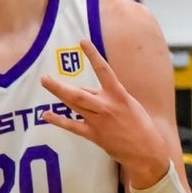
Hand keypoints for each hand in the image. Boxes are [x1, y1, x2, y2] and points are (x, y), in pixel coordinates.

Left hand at [39, 40, 168, 187]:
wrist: (146, 151)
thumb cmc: (138, 123)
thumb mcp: (127, 103)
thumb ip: (104, 95)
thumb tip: (84, 90)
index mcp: (119, 95)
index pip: (104, 71)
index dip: (93, 55)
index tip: (83, 41)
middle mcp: (107, 106)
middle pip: (78, 93)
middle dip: (60, 85)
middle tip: (44, 77)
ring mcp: (99, 121)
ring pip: (74, 105)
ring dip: (58, 94)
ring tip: (45, 83)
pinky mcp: (94, 135)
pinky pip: (72, 126)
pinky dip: (58, 120)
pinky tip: (46, 115)